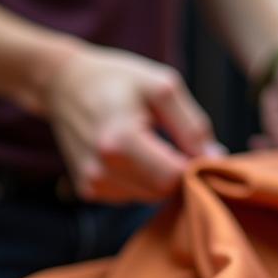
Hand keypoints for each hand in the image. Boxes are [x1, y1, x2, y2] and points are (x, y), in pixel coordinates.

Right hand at [42, 44, 223, 202]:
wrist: (63, 85)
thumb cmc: (115, 79)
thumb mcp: (161, 87)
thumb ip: (191, 125)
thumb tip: (214, 159)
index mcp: (119, 140)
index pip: (172, 176)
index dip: (193, 165)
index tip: (196, 146)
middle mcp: (101, 168)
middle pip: (161, 191)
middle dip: (177, 172)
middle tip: (175, 143)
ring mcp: (91, 183)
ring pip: (147, 197)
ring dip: (157, 178)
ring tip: (150, 144)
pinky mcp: (87, 190)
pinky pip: (129, 196)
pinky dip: (138, 180)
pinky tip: (131, 155)